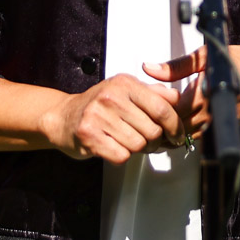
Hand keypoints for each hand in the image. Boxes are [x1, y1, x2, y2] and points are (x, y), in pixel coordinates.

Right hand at [40, 74, 186, 163]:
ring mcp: (98, 116)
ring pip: (139, 145)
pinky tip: (113, 146)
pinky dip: (122, 156)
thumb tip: (177, 99)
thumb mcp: (125, 91)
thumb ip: (152, 93)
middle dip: (155, 141)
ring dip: (137, 149)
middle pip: (153, 130)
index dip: (175, 125)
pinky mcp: (89, 136)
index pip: (162, 107)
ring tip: (127, 142)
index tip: (177, 135)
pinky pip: (121, 156)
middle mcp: (111, 97)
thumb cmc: (98, 106)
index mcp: (124, 84)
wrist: (62, 118)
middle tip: (148, 141)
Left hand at [143, 45, 239, 135]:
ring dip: (172, 126)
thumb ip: (178, 65)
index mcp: (204, 95)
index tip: (150, 96)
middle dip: (161, 118)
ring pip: (185, 134)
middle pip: (175, 126)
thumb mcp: (209, 56)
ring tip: (162, 113)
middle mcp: (210, 114)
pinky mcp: (220, 129)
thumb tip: (150, 68)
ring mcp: (216, 124)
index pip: (170, 110)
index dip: (156, 105)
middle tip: (151, 106)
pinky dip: (186, 129)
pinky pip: (197, 135)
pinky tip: (180, 118)